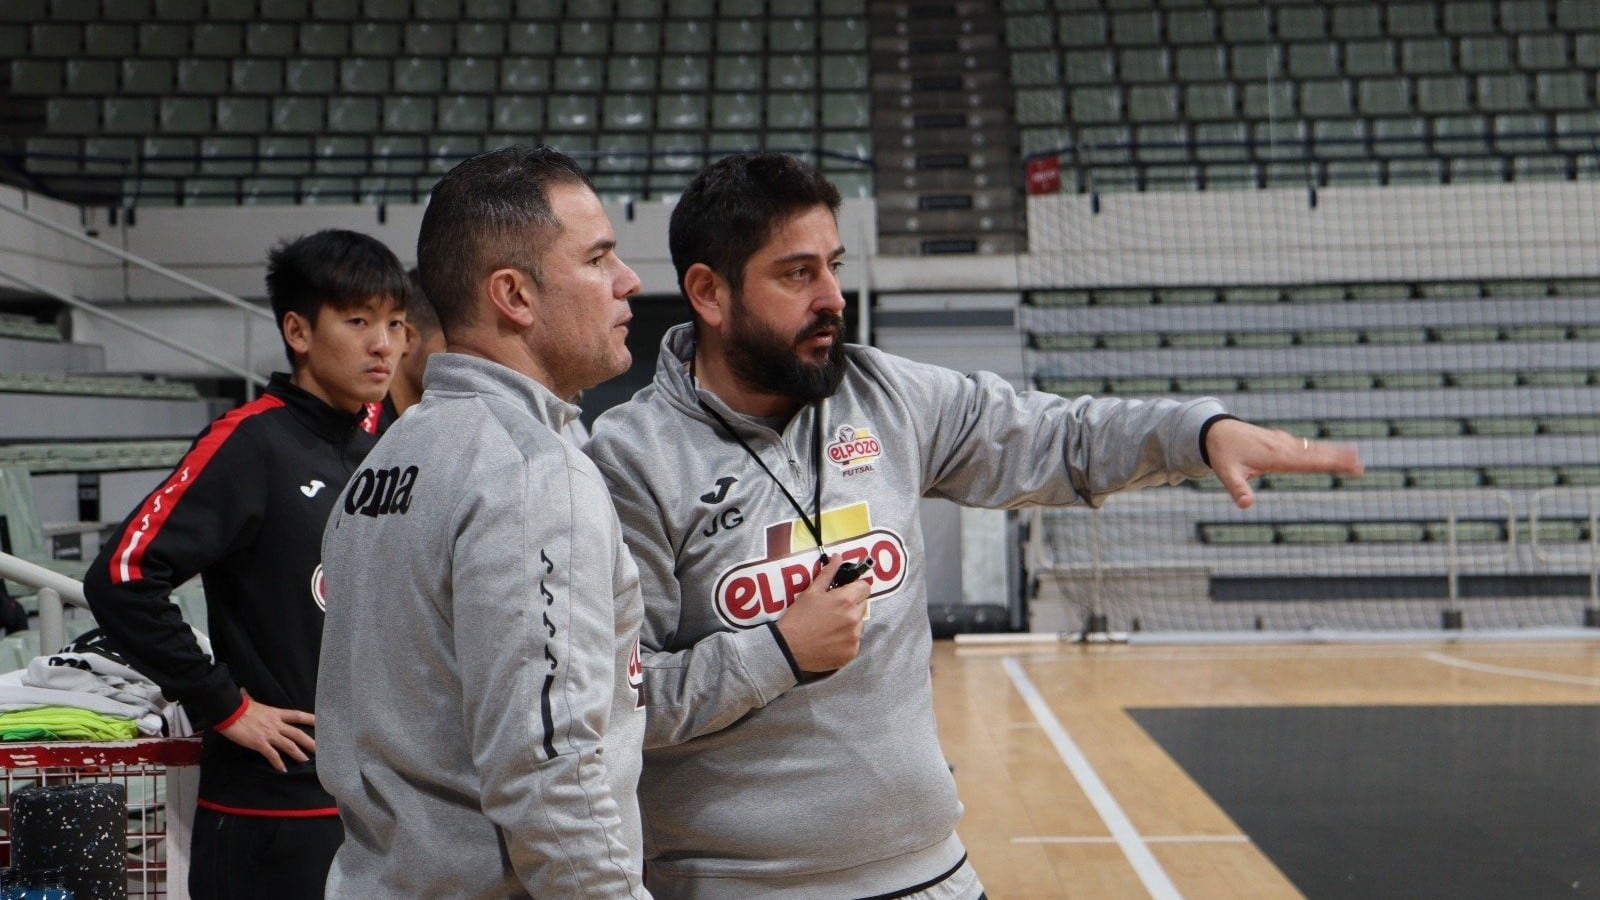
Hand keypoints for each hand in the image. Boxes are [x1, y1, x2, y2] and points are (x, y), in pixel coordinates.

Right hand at [217, 690, 316, 772]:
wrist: (229, 711)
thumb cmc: (239, 706)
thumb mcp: (252, 702)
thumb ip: (253, 700)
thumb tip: (245, 692)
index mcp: (276, 713)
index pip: (297, 715)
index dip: (310, 719)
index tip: (321, 723)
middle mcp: (276, 724)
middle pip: (297, 733)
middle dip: (310, 742)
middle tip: (321, 749)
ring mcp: (269, 734)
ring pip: (289, 745)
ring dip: (298, 754)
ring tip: (306, 762)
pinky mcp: (260, 743)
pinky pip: (272, 755)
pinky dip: (278, 763)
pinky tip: (283, 770)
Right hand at [774, 555, 871, 673]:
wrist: (788, 648)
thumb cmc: (798, 617)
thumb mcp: (811, 592)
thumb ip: (828, 573)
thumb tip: (838, 557)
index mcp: (846, 600)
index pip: (865, 587)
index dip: (855, 587)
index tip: (846, 591)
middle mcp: (854, 618)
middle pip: (863, 605)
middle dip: (852, 605)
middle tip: (833, 610)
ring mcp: (855, 637)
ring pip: (859, 624)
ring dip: (850, 622)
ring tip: (830, 626)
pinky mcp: (852, 652)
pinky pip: (855, 641)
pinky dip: (846, 640)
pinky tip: (831, 640)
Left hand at [1204, 418, 1363, 509]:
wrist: (1213, 430)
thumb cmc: (1221, 453)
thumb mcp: (1226, 473)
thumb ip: (1237, 489)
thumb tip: (1246, 505)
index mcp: (1275, 456)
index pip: (1307, 462)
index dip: (1329, 464)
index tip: (1349, 466)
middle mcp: (1282, 447)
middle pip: (1315, 454)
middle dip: (1338, 459)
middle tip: (1361, 465)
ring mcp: (1282, 443)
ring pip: (1312, 448)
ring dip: (1332, 453)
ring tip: (1354, 457)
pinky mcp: (1278, 441)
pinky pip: (1303, 446)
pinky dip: (1318, 449)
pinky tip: (1328, 452)